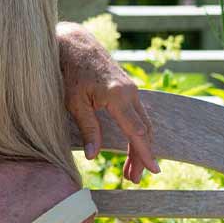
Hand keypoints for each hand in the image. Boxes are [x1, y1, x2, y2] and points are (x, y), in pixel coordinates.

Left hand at [56, 24, 158, 181]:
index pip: (137, 131)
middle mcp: (130, 92)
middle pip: (144, 131)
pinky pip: (137, 115)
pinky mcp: (127, 89)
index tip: (153, 170)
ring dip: (139, 147)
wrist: (75, 43)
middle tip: (133, 179)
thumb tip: (93, 156)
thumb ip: (87, 128)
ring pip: (143, 123)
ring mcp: (131, 89)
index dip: (145, 153)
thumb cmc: (70, 71)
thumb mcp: (74, 102)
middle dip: (141, 156)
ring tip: (131, 171)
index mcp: (118, 96)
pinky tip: (131, 147)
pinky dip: (136, 133)